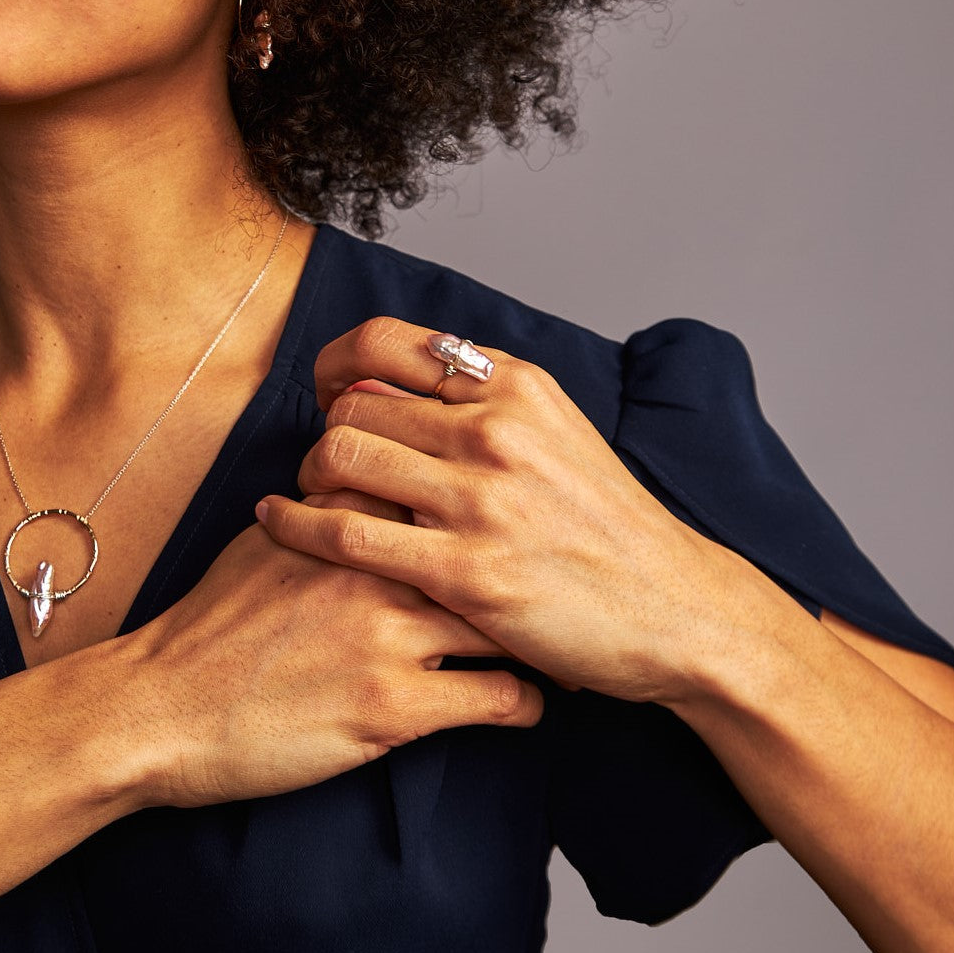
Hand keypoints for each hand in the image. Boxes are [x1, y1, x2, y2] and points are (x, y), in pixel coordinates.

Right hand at [129, 489, 543, 811]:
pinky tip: (524, 707)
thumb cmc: (209, 629)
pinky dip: (524, 705)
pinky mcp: (393, 709)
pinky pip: (497, 699)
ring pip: (506, 623)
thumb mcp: (263, 545)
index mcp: (344, 522)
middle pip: (489, 551)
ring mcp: (387, 636)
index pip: (446, 493)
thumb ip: (325, 513)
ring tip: (560, 657)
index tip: (526, 532)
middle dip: (535, 575)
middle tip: (564, 594)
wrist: (161, 707)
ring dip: (542, 645)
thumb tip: (364, 489)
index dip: (494, 512)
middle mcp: (373, 568)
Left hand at [255, 317, 731, 706]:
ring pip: (340, 454)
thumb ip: (482, 406)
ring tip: (310, 497)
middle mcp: (496, 430)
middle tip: (325, 463)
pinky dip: (295, 524)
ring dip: (309, 476)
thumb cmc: (607, 529)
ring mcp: (480, 500)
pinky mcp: (463, 569)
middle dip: (324, 429)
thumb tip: (391, 384)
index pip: (390, 342)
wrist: (675, 610)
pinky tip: (278, 523)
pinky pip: (343, 530)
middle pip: (353, 400)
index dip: (338, 363)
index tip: (330, 393)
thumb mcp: (557, 436)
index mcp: (517, 389)